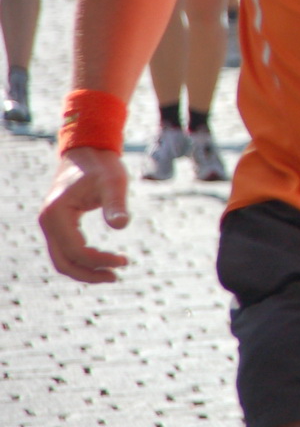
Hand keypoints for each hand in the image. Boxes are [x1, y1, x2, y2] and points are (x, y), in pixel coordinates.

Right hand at [39, 148, 130, 282]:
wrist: (88, 150)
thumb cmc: (102, 165)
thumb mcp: (113, 182)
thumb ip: (116, 204)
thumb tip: (121, 226)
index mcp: (56, 215)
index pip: (76, 251)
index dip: (100, 261)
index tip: (124, 261)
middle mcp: (48, 223)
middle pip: (63, 262)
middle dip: (89, 274)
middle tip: (116, 276)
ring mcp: (50, 224)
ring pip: (62, 259)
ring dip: (85, 270)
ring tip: (112, 273)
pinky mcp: (58, 224)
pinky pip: (66, 250)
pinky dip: (82, 260)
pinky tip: (103, 260)